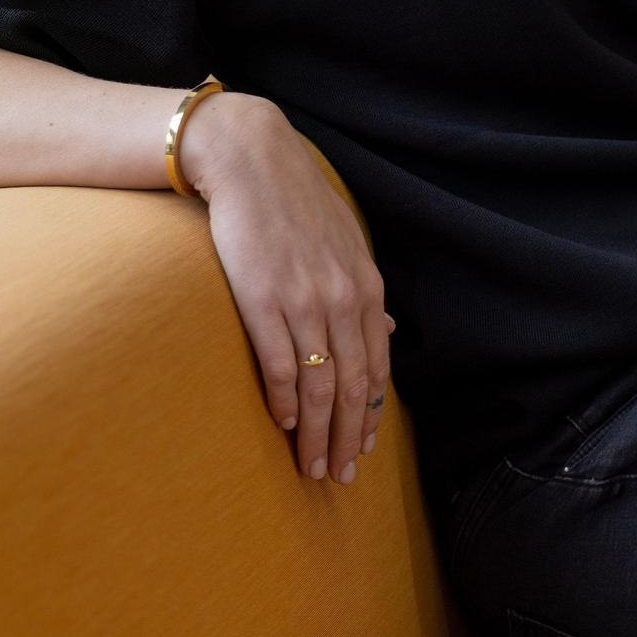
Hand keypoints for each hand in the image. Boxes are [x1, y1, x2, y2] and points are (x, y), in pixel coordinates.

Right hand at [177, 90, 395, 486]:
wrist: (250, 160)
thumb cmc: (294, 202)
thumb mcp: (344, 243)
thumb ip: (363, 292)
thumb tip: (386, 332)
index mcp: (364, 285)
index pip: (375, 366)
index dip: (369, 414)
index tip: (363, 449)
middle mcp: (341, 296)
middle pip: (351, 385)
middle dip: (348, 437)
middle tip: (341, 477)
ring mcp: (303, 299)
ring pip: (318, 384)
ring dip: (317, 433)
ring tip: (312, 466)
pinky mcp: (262, 298)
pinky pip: (278, 363)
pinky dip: (284, 399)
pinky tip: (283, 423)